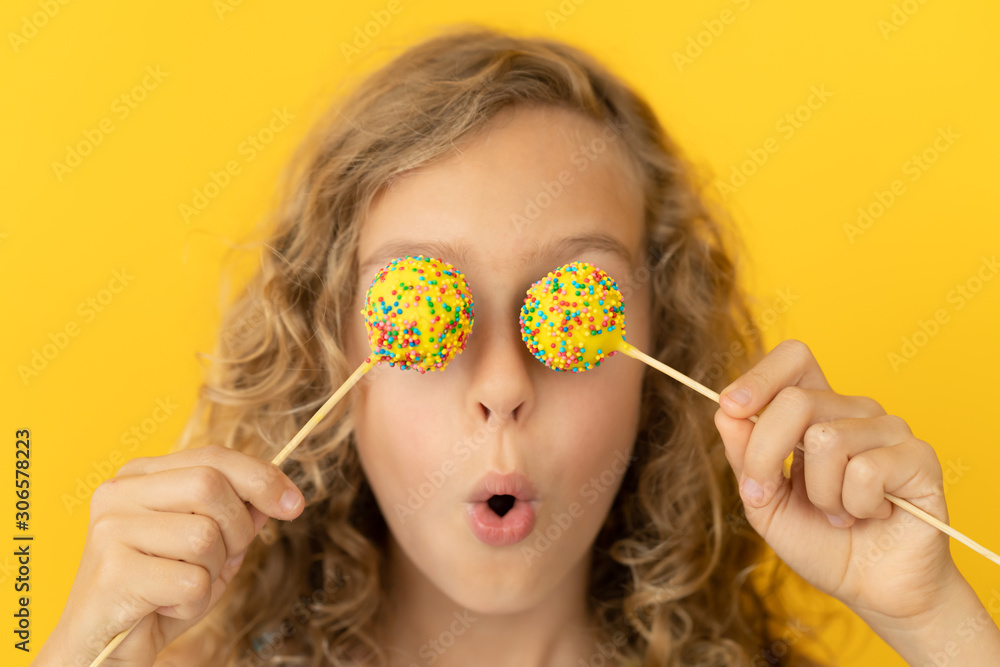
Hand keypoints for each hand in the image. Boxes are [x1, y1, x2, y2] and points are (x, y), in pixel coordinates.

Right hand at [35, 445, 304, 666]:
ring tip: (181, 587)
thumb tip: (278, 495)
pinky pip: (191, 582)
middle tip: (222, 560)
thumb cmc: (160, 593)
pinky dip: (194, 603)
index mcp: (140, 476)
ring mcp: (110, 530)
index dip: (262, 478)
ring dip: (212, 572)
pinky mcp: (112, 573)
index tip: (295, 504)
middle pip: (211, 485)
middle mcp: (118, 493)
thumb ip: (239, 516)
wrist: (103, 650)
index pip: (214, 457)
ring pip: (205, 535)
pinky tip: (165, 608)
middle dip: (237, 528)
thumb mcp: (209, 548)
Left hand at [714, 339, 960, 627]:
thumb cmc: (820, 541)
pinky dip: (855, 506)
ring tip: (839, 512)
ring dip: (820, 494)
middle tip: (771, 494)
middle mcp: (852, 410)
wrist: (871, 588)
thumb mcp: (765, 501)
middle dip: (766, 453)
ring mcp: (888, 429)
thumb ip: (743, 457)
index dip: (759, 376)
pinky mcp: (918, 456)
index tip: (730, 406)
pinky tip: (871, 515)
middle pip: (795, 400)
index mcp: (815, 411)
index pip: (794, 359)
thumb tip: (725, 412)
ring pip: (827, 439)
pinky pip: (865, 471)